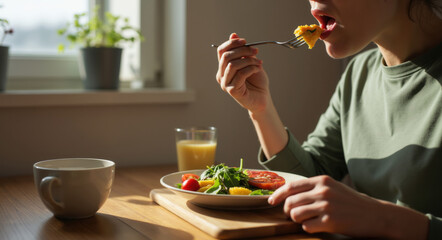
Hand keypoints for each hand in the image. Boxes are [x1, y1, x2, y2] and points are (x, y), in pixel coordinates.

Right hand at [216, 33, 269, 112]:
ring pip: (233, 65)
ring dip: (248, 60)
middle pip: (226, 56)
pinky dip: (251, 69)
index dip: (232, 43)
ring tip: (259, 62)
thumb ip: (241, 50)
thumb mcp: (249, 61)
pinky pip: (240, 74)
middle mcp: (222, 75)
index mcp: (223, 67)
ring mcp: (225, 84)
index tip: (245, 41)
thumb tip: (233, 35)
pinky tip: (258, 69)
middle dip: (243, 51)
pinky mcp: (232, 91)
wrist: (263, 98)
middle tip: (255, 51)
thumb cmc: (256, 81)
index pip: (221, 51)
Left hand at [268, 175, 428, 238]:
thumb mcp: (333, 187)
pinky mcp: (330, 221)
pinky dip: (309, 228)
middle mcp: (322, 191)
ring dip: (298, 220)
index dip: (278, 194)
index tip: (271, 201)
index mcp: (322, 180)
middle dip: (288, 211)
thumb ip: (313, 188)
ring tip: (308, 220)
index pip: (291, 186)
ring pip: (295, 215)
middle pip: (290, 202)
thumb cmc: (351, 202)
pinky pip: (306, 227)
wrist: (376, 215)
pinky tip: (318, 226)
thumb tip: (288, 194)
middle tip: (294, 216)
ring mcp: (326, 206)